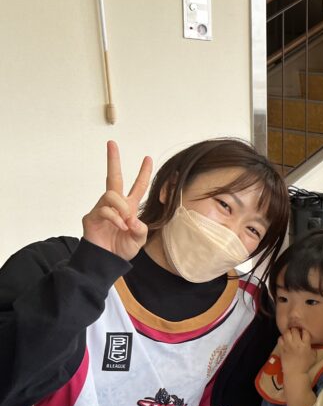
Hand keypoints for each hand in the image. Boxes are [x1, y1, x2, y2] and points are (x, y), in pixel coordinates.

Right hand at [82, 141, 152, 260]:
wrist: (107, 261)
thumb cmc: (121, 249)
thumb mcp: (139, 240)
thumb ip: (141, 229)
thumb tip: (133, 219)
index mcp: (129, 207)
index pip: (137, 186)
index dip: (143, 173)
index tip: (148, 158)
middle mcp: (115, 205)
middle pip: (113, 177)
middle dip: (113, 160)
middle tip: (111, 143)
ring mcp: (101, 209)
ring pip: (111, 194)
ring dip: (121, 206)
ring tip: (125, 221)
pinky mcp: (92, 217)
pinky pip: (105, 210)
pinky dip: (115, 218)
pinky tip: (120, 226)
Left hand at [278, 328, 315, 374]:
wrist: (295, 373)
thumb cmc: (305, 365)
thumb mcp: (313, 356)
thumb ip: (313, 348)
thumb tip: (311, 344)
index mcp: (305, 345)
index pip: (305, 332)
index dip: (304, 331)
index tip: (303, 333)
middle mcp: (296, 343)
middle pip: (295, 330)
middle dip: (296, 330)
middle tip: (296, 333)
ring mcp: (288, 345)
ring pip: (287, 332)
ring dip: (288, 332)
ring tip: (290, 335)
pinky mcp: (282, 348)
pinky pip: (280, 338)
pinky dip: (282, 338)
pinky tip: (284, 341)